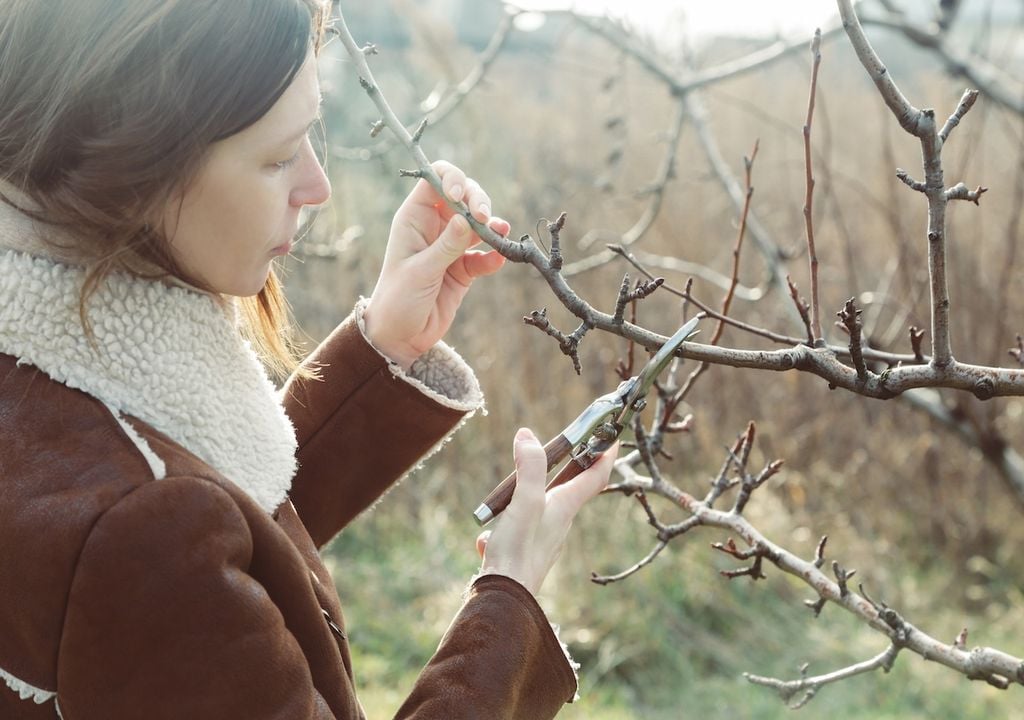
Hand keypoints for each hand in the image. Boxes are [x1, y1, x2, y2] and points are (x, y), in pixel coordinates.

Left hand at [363, 161, 509, 369]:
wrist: (400, 337)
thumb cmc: (398, 300)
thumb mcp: (420, 271)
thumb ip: (446, 246)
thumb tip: (467, 219)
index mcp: (414, 218)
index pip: (436, 180)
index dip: (453, 180)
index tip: (462, 198)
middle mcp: (433, 226)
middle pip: (464, 196)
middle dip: (479, 202)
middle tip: (486, 219)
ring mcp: (450, 246)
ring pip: (478, 223)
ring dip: (492, 226)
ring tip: (500, 235)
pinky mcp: (464, 268)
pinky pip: (484, 254)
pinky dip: (493, 255)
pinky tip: (497, 261)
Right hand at [476, 428, 618, 594]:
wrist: (504, 598)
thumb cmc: (518, 550)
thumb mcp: (524, 501)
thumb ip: (529, 467)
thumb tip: (527, 436)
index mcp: (565, 507)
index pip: (596, 477)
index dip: (606, 454)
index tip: (614, 437)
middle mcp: (560, 523)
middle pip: (570, 490)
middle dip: (568, 468)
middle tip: (562, 449)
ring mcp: (544, 540)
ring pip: (540, 510)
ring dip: (526, 498)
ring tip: (507, 498)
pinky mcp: (526, 553)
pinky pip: (517, 532)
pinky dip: (504, 528)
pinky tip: (487, 539)